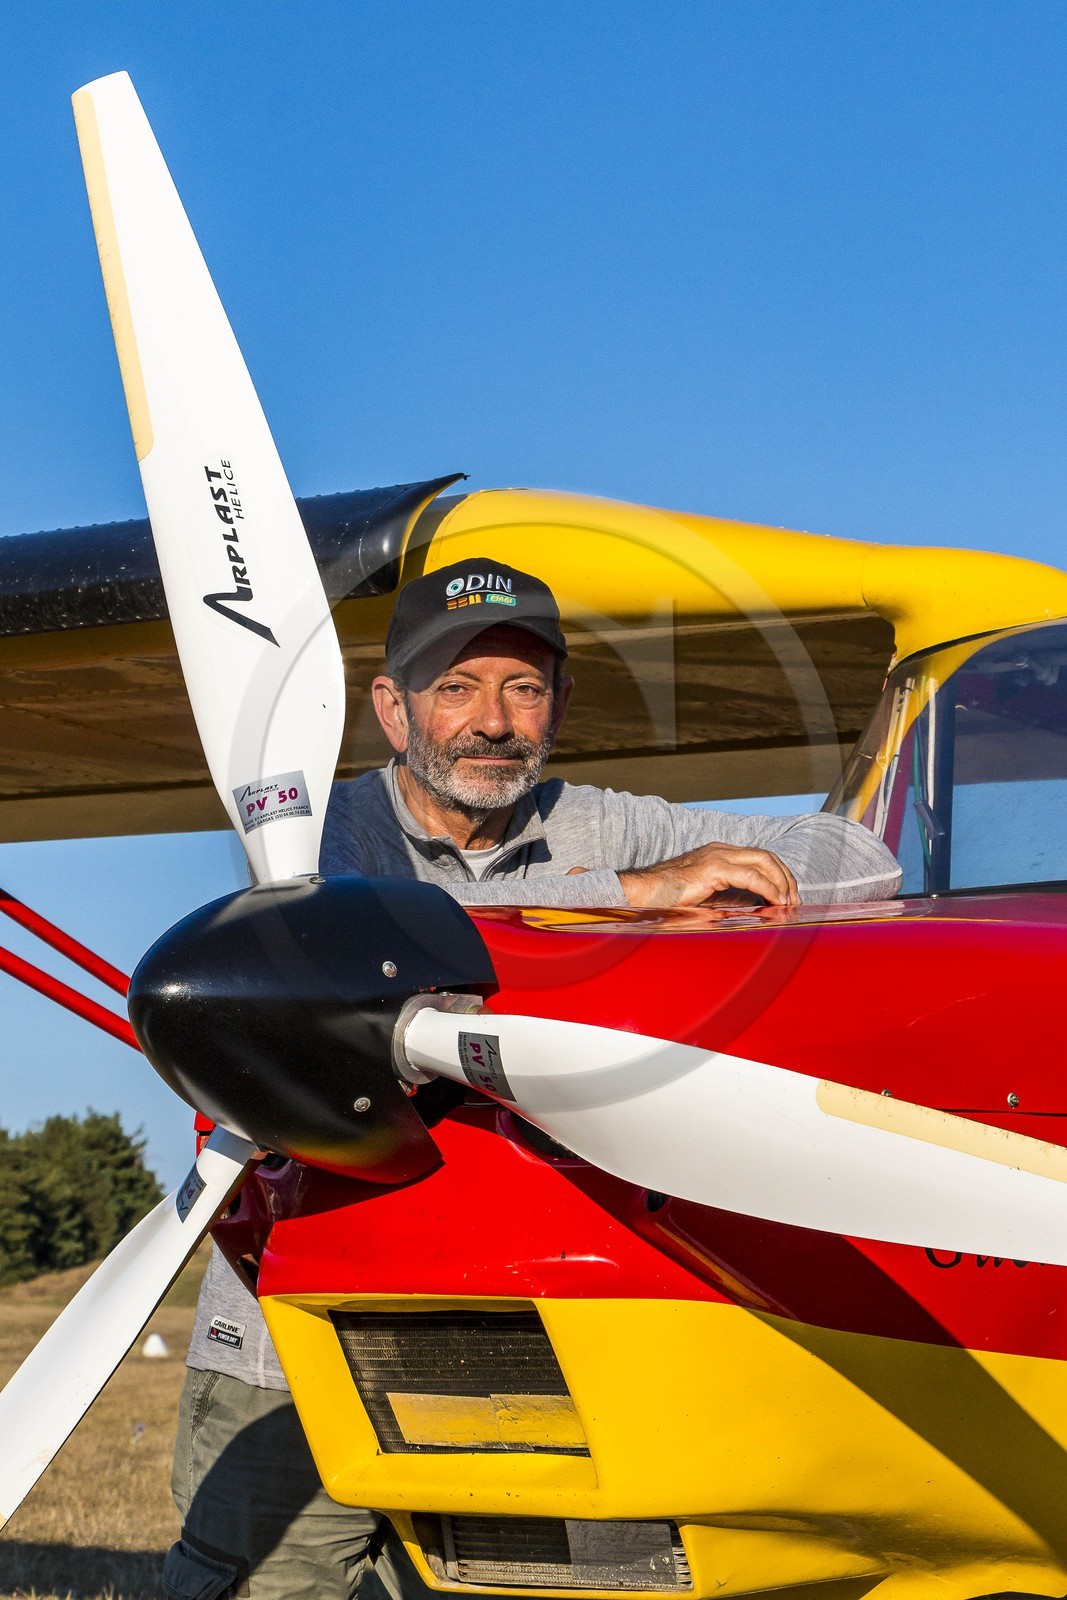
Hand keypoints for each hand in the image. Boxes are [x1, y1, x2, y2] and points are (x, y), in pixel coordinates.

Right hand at [618, 842, 798, 909]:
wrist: (644, 893)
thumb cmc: (669, 898)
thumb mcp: (707, 895)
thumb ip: (730, 897)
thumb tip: (755, 908)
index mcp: (719, 853)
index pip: (759, 857)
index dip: (778, 876)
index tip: (787, 896)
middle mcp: (720, 849)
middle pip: (767, 856)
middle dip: (786, 878)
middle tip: (794, 900)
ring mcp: (717, 856)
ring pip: (764, 861)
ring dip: (782, 883)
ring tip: (788, 903)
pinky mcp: (714, 868)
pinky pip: (751, 876)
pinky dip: (768, 888)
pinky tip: (775, 901)